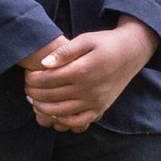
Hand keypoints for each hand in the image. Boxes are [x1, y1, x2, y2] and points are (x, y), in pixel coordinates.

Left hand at [22, 20, 158, 131]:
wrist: (132, 52)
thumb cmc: (106, 43)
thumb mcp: (86, 40)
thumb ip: (65, 51)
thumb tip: (45, 63)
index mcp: (82, 70)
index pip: (47, 79)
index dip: (32, 79)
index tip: (27, 75)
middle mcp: (88, 88)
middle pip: (51, 96)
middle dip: (33, 92)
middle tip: (27, 88)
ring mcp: (95, 100)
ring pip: (60, 111)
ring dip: (42, 107)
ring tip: (35, 100)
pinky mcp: (101, 107)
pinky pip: (78, 121)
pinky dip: (63, 120)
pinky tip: (54, 112)